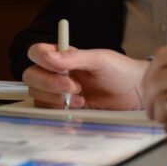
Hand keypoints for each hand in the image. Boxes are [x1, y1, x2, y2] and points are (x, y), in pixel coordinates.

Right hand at [22, 43, 147, 109]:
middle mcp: (56, 73)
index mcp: (61, 56)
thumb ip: (74, 57)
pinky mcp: (65, 109)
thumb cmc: (120, 71)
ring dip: (56, 98)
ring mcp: (58, 92)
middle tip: (74, 87)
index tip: (60, 68)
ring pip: (37, 95)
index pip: (36, 53)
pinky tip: (77, 110)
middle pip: (31, 76)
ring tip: (81, 100)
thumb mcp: (100, 59)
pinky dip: (58, 112)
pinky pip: (48, 111)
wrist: (136, 94)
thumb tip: (51, 56)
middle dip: (50, 84)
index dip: (42, 59)